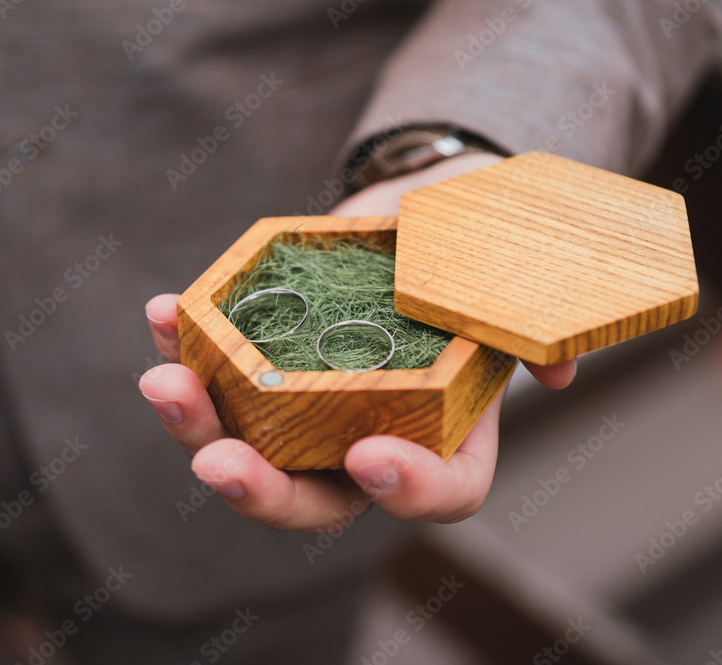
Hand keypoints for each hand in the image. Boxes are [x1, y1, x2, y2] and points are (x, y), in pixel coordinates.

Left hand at [139, 153, 575, 530]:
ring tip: (166, 380)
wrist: (418, 223)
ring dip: (196, 423)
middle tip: (220, 463)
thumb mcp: (504, 288)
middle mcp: (363, 440)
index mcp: (439, 438)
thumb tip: (556, 371)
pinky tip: (165, 312)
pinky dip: (185, 346)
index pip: (433, 494)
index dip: (408, 490)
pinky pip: (216, 371)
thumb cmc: (468, 263)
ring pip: (245, 447)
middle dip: (260, 489)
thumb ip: (529, 331)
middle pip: (311, 497)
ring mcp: (304, 411)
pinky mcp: (259, 365)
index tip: (369, 454)